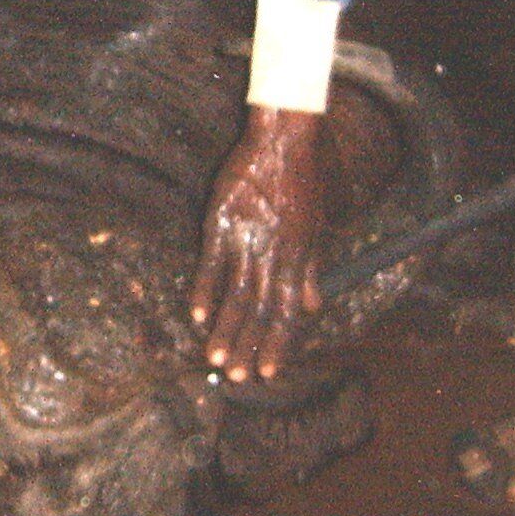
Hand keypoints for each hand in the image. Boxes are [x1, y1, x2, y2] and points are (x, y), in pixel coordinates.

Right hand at [189, 106, 325, 381]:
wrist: (283, 138)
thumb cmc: (302, 180)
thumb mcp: (316, 225)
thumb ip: (312, 268)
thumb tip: (313, 305)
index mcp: (298, 256)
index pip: (288, 310)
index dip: (278, 343)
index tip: (268, 370)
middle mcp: (274, 252)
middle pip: (261, 309)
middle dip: (249, 346)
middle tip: (238, 377)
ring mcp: (246, 237)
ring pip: (237, 293)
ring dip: (226, 329)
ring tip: (216, 359)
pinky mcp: (222, 221)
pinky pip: (212, 262)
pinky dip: (205, 290)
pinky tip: (198, 314)